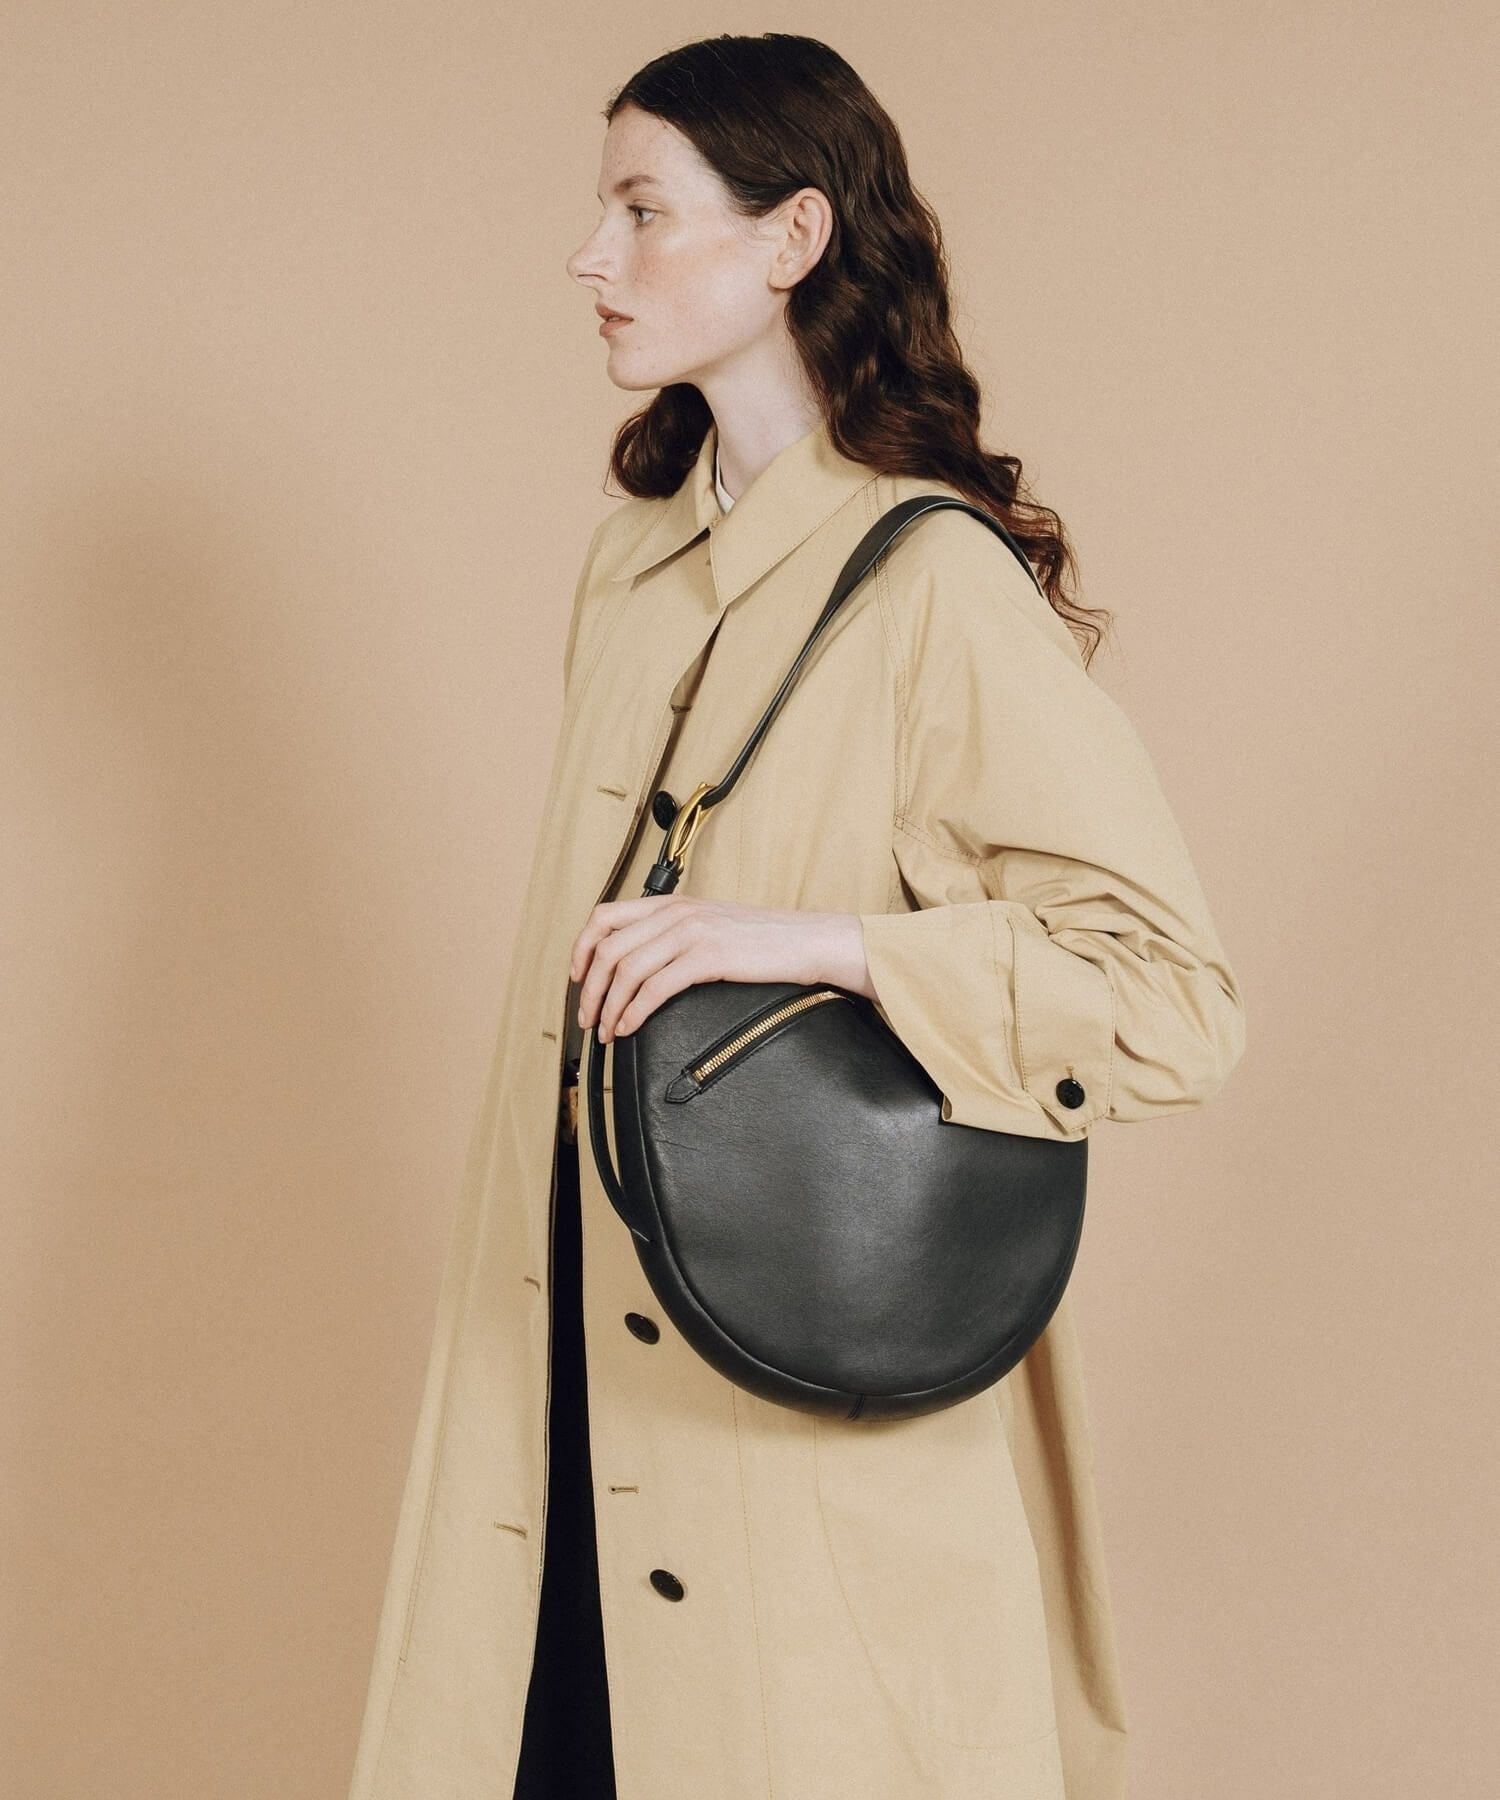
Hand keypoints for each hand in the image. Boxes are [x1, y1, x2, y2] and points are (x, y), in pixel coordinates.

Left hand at [569, 895, 875, 1041]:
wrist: (806, 941)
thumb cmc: (762, 941)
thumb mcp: (709, 927)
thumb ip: (674, 936)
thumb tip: (639, 966)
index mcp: (671, 904)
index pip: (605, 917)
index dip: (581, 948)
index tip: (576, 977)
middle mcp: (675, 912)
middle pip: (608, 948)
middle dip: (589, 989)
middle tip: (587, 1019)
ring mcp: (691, 932)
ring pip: (626, 969)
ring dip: (608, 1006)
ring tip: (606, 1032)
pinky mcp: (708, 956)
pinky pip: (655, 987)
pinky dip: (633, 1011)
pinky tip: (629, 1027)